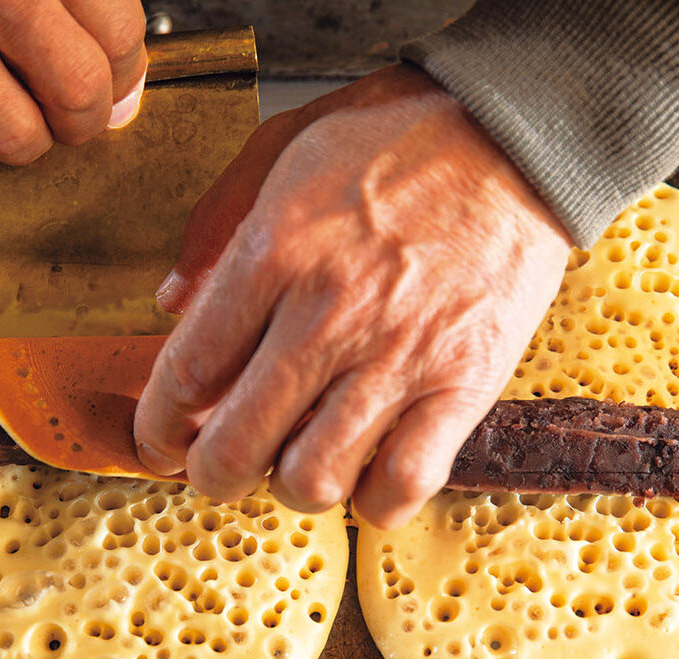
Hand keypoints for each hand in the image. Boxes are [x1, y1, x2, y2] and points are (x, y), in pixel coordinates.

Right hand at [0, 0, 146, 162]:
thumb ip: (89, 8)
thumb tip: (122, 102)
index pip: (117, 39)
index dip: (124, 70)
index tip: (109, 70)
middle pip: (76, 95)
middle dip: (83, 116)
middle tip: (67, 99)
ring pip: (13, 137)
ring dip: (27, 136)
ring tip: (14, 98)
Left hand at [133, 65, 570, 528]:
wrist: (519, 136)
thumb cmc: (400, 141)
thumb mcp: (284, 148)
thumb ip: (216, 225)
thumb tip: (171, 303)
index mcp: (275, 251)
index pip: (187, 373)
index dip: (158, 428)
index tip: (160, 443)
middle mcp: (330, 313)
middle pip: (237, 445)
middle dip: (211, 476)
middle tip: (216, 470)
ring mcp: (400, 356)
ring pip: (315, 478)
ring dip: (290, 489)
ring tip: (295, 465)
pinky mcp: (464, 385)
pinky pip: (404, 483)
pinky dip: (374, 502)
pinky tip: (365, 479)